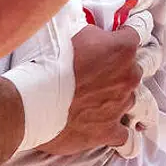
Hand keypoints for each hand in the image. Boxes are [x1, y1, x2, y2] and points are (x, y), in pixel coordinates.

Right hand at [39, 25, 142, 155]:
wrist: (31, 100)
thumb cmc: (46, 61)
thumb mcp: (68, 29)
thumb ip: (91, 32)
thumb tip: (94, 33)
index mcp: (121, 48)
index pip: (135, 34)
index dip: (122, 36)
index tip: (114, 39)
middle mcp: (128, 76)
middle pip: (133, 70)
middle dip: (118, 71)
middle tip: (95, 73)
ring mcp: (121, 105)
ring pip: (128, 100)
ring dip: (114, 99)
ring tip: (92, 101)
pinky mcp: (109, 131)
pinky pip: (124, 135)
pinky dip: (116, 131)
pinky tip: (106, 128)